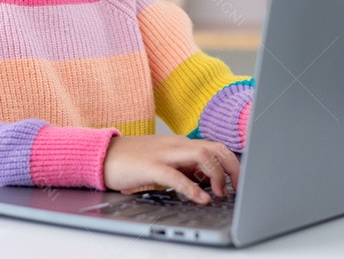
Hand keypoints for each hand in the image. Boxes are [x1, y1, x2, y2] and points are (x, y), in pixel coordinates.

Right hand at [102, 135, 239, 204]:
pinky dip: (192, 188)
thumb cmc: (134, 161)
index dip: (233, 164)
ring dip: (217, 175)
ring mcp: (164, 153)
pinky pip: (176, 175)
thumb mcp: (165, 162)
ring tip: (220, 194)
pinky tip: (201, 199)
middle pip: (216, 148)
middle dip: (233, 168)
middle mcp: (177, 145)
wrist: (103, 155)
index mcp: (181, 144)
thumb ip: (185, 168)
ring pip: (202, 155)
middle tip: (237, 189)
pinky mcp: (150, 166)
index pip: (216, 147)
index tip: (240, 182)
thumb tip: (207, 182)